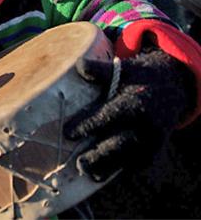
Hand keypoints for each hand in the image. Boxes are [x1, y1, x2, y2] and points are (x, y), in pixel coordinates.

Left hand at [64, 50, 194, 181]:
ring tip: (88, 173)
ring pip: (129, 158)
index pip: (108, 116)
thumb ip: (100, 70)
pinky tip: (102, 174)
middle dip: (99, 155)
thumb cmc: (138, 78)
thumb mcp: (122, 69)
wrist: (172, 88)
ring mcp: (153, 140)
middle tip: (79, 164)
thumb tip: (79, 66)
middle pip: (120, 143)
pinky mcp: (155, 150)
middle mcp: (146, 124)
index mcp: (134, 103)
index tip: (67, 133)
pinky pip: (138, 163)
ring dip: (108, 167)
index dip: (87, 125)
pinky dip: (121, 170)